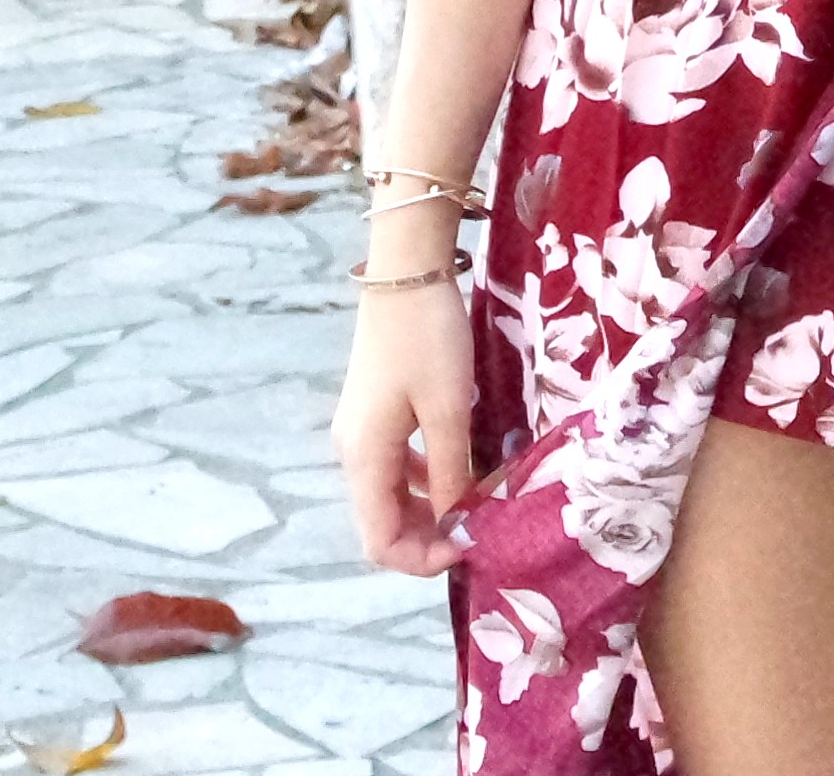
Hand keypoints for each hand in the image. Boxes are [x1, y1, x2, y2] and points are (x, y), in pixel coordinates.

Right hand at [330, 278, 478, 574]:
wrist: (406, 271)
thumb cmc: (428, 339)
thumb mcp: (448, 409)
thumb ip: (451, 472)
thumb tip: (458, 523)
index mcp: (364, 458)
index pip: (380, 542)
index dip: (423, 560)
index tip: (472, 544)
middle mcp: (353, 451)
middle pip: (381, 522)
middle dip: (428, 538)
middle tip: (480, 529)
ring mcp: (361, 429)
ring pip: (389, 494)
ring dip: (428, 509)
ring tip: (476, 503)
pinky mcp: (374, 409)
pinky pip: (395, 464)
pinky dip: (424, 478)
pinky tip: (459, 466)